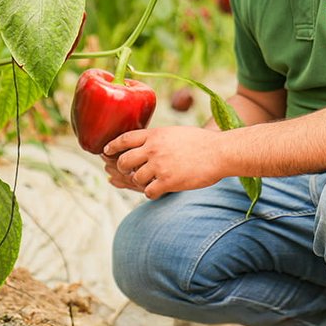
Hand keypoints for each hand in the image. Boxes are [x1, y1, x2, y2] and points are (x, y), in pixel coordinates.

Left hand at [103, 126, 224, 198]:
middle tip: (129, 172)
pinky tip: (159, 190)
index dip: (112, 146)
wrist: (220, 152)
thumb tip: (144, 144)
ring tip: (151, 181)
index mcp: (154, 135)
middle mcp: (153, 149)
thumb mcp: (174, 132)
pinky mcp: (168, 181)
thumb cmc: (201, 142)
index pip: (124, 139)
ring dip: (141, 182)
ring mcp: (159, 165)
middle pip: (124, 161)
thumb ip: (157, 138)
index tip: (106, 151)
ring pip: (136, 178)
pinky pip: (148, 192)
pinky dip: (152, 193)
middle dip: (123, 169)